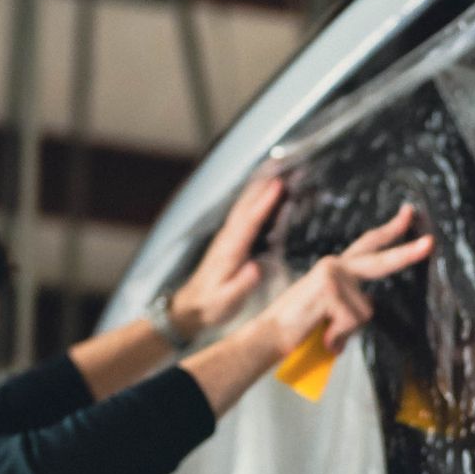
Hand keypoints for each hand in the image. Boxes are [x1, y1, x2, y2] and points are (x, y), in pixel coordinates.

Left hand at [170, 173, 284, 337]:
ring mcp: (227, 237)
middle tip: (284, 166)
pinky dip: (253, 198)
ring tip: (276, 169)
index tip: (278, 186)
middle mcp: (227, 239)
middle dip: (264, 185)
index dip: (264, 203)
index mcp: (230, 252)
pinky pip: (243, 213)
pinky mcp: (229, 240)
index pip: (249, 222)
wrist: (190, 307)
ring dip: (259, 186)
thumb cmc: (210, 306)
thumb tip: (256, 268)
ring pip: (244, 205)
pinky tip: (261, 190)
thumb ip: (242, 285)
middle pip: (247, 205)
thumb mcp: (228, 302)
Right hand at [260, 202, 433, 358]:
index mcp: (337, 268)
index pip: (369, 245)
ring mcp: (332, 274)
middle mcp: (336, 265)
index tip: (410, 215)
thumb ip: (352, 303)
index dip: (391, 231)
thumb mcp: (331, 311)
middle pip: (379, 260)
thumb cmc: (299, 326)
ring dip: (347, 331)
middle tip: (431, 243)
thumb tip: (368, 304)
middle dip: (407, 253)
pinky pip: (350, 322)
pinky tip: (322, 336)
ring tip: (324, 332)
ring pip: (364, 312)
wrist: (270, 335)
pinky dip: (338, 337)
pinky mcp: (329, 289)